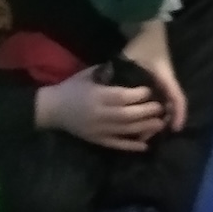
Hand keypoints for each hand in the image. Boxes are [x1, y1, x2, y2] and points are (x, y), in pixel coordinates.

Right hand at [35, 67, 166, 151]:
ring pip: (125, 131)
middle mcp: (99, 114)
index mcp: (97, 96)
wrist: (51, 109)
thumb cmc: (71, 88)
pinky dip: (131, 146)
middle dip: (147, 111)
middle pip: (127, 115)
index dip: (138, 95)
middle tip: (161, 107)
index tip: (151, 90)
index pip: (122, 97)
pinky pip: (116, 145)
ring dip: (145, 128)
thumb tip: (127, 65)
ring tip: (160, 124)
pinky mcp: (97, 140)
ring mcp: (98, 130)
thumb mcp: (87, 74)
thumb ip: (107, 70)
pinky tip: (145, 146)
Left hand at [121, 19, 187, 131]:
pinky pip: (159, 97)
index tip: (175, 129)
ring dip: (157, 116)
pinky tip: (142, 116)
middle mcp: (167, 79)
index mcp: (165, 76)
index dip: (178, 114)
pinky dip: (153, 108)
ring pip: (165, 102)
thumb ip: (119, 73)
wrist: (147, 24)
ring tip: (143, 130)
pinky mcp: (157, 77)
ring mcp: (163, 79)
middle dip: (163, 121)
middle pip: (171, 105)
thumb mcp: (130, 58)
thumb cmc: (142, 41)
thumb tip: (107, 90)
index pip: (176, 98)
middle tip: (149, 136)